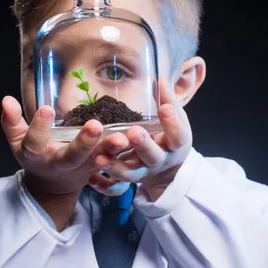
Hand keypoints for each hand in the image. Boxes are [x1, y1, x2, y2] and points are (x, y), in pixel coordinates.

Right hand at [0, 96, 130, 227]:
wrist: (53, 185)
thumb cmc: (35, 155)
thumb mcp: (18, 141)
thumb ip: (11, 121)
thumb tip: (5, 99)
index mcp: (37, 157)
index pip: (35, 144)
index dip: (39, 128)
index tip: (47, 109)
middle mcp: (60, 165)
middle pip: (71, 157)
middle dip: (83, 143)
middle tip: (95, 126)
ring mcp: (81, 169)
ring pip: (96, 161)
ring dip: (110, 150)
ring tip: (123, 138)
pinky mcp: (98, 168)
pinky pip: (112, 161)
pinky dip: (124, 153)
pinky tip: (136, 140)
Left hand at [87, 77, 191, 200]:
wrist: (168, 170)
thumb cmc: (169, 138)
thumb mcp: (177, 120)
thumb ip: (169, 102)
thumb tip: (161, 79)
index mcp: (175, 144)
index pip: (178, 135)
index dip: (172, 123)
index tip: (163, 108)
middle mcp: (159, 160)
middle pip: (153, 156)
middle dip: (142, 145)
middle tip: (133, 133)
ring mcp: (143, 172)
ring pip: (131, 175)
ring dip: (116, 167)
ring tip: (100, 158)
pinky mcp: (128, 182)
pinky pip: (116, 188)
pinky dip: (103, 186)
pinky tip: (90, 178)